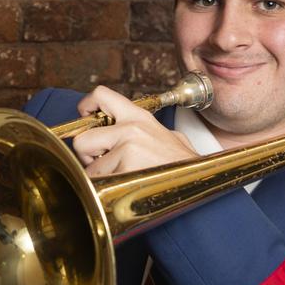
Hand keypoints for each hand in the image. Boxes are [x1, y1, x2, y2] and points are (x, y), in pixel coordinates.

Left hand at [73, 85, 198, 176]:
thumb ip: (145, 132)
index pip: (101, 95)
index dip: (86, 107)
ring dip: (101, 177)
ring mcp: (127, 148)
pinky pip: (100, 182)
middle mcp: (130, 128)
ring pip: (90, 167)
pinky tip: (127, 188)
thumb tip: (128, 138)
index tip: (85, 119)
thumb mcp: (169, 137)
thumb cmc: (184, 165)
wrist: (202, 181)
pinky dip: (108, 189)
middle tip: (101, 164)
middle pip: (82, 139)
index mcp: (139, 117)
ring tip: (124, 179)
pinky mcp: (126, 168)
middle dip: (86, 157)